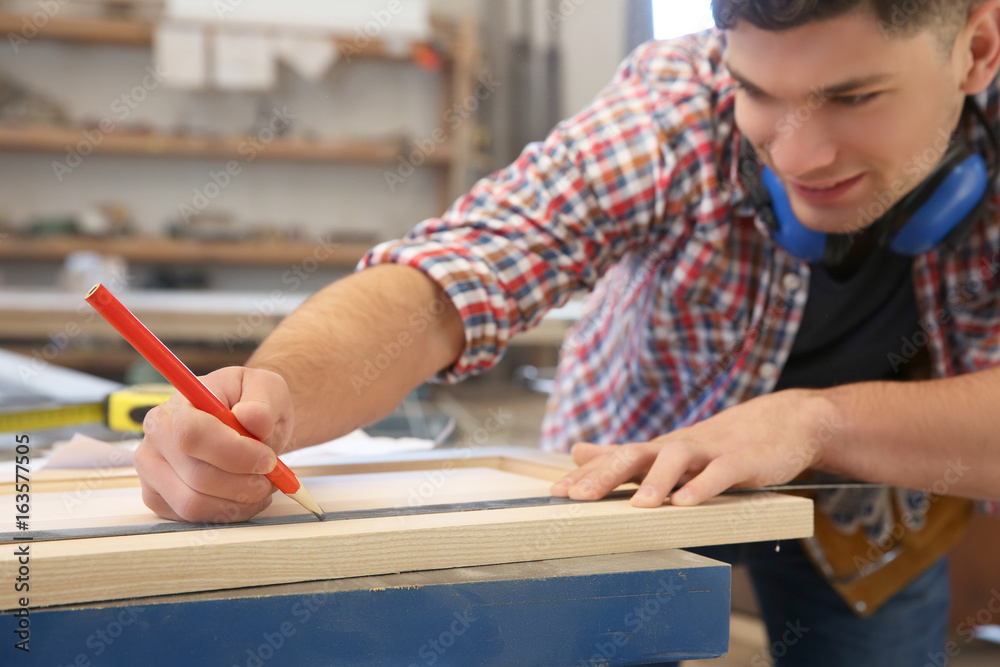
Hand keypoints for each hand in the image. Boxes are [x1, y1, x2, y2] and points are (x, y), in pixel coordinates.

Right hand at [133, 367, 294, 522]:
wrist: (246, 422)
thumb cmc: (253, 403)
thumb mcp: (268, 388)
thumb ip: (263, 401)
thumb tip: (251, 417)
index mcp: (180, 404)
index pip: (193, 434)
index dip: (234, 454)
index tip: (268, 460)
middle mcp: (157, 436)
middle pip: (196, 475)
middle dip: (244, 484)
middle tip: (273, 477)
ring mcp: (152, 468)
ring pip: (193, 503)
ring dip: (238, 502)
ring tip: (262, 487)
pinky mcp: (158, 496)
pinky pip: (192, 518)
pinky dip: (227, 513)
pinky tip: (244, 496)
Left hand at [549, 389, 840, 507]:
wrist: (783, 423)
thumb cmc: (721, 443)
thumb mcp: (668, 450)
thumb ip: (624, 454)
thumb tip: (577, 451)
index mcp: (659, 449)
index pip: (616, 459)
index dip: (587, 475)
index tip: (556, 492)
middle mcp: (678, 447)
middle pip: (636, 455)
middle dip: (605, 475)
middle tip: (577, 495)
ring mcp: (710, 451)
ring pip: (677, 459)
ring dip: (656, 482)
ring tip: (639, 506)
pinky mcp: (742, 461)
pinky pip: (720, 474)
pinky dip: (703, 487)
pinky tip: (687, 504)